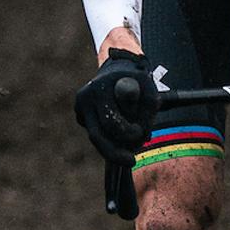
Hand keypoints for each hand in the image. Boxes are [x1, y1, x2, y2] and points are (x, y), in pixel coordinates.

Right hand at [74, 49, 159, 164]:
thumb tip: (142, 137)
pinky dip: (109, 139)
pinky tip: (120, 132)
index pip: (111, 122)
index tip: (140, 134)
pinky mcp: (80, 115)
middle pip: (97, 135)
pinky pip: (95, 134)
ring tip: (129, 156)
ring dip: (112, 149)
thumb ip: (148, 111)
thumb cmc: (137, 81)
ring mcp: (80, 106)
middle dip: (116, 151)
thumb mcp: (149, 90)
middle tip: (132, 160)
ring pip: (94, 138)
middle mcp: (85, 97)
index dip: (127, 133)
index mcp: (101, 88)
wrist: (119, 69)